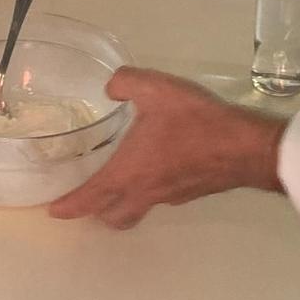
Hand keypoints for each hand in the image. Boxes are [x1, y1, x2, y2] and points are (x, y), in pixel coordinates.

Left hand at [48, 68, 283, 228]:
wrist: (245, 147)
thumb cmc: (196, 122)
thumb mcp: (156, 89)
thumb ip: (126, 83)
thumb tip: (111, 87)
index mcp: (129, 172)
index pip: (90, 197)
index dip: (69, 206)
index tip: (53, 211)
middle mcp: (145, 191)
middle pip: (113, 216)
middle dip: (95, 212)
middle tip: (87, 198)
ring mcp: (170, 195)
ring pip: (137, 209)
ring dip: (122, 204)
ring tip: (118, 183)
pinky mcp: (190, 192)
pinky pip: (159, 198)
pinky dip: (148, 189)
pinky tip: (157, 164)